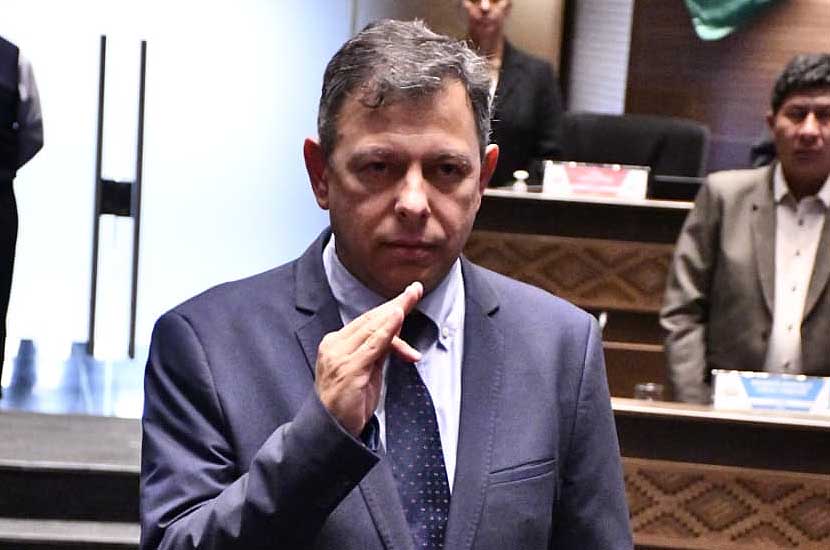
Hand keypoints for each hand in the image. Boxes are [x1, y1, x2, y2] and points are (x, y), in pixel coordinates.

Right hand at [315, 282, 422, 435]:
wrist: (331, 430)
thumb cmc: (347, 402)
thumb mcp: (367, 369)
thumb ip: (378, 348)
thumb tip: (396, 329)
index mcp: (336, 343)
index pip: (366, 320)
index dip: (389, 306)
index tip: (408, 294)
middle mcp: (334, 345)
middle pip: (370, 319)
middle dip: (396, 304)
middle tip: (415, 289)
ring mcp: (339, 356)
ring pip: (372, 328)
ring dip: (395, 312)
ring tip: (411, 297)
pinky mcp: (348, 369)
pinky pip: (372, 344)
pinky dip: (387, 330)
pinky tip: (397, 318)